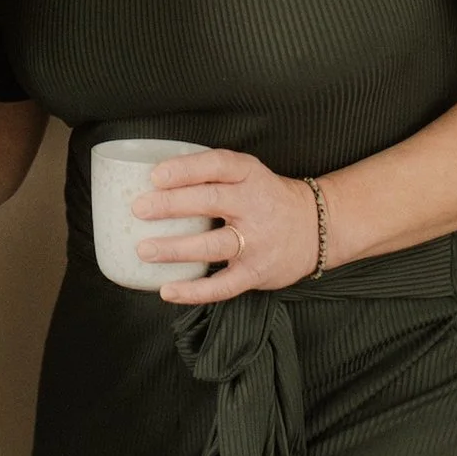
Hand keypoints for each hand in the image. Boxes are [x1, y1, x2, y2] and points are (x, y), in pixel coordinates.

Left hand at [131, 147, 323, 304]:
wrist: (317, 228)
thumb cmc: (267, 198)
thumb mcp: (248, 174)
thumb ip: (212, 174)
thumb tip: (153, 181)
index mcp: (249, 175)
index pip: (217, 164)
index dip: (185, 169)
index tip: (155, 175)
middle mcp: (254, 205)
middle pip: (210, 201)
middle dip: (171, 205)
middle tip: (139, 209)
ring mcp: (257, 241)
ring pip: (213, 244)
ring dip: (176, 248)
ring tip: (144, 250)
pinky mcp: (257, 272)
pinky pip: (223, 285)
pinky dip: (194, 291)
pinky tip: (167, 290)